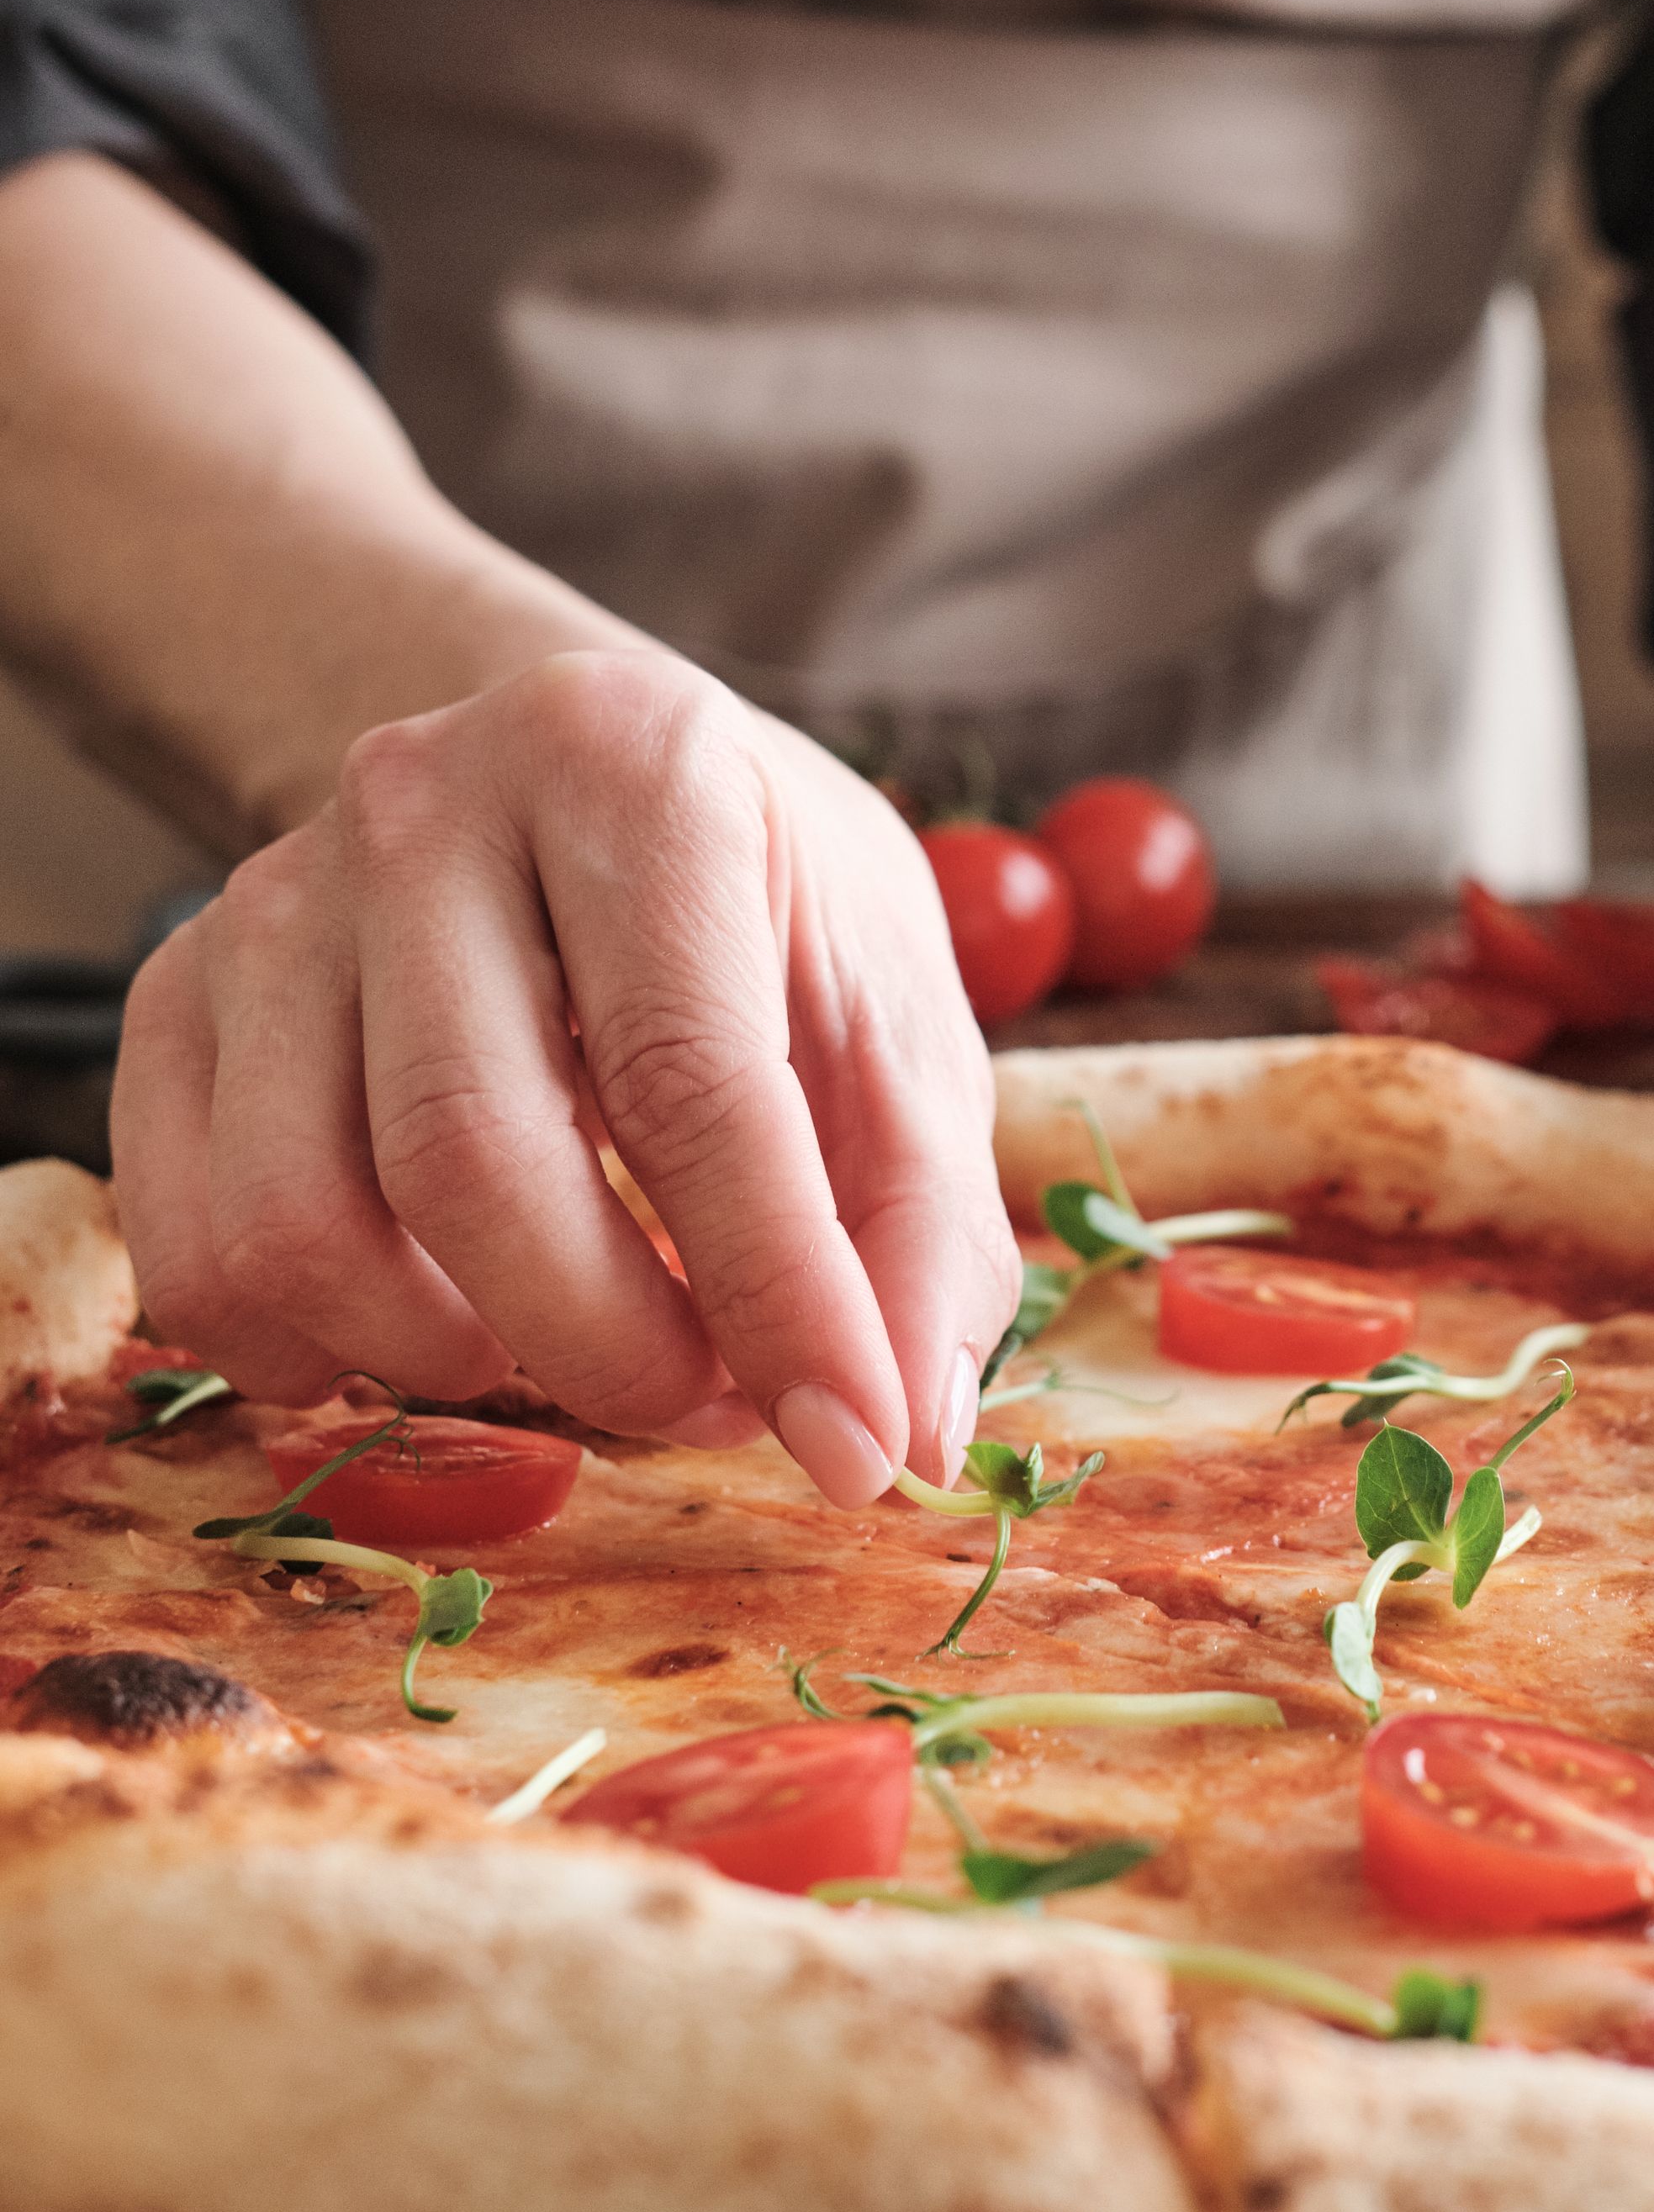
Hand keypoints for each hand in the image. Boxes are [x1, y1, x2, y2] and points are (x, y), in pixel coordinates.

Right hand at [111, 653, 1018, 1500]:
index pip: (687, 1076)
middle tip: (707, 1400)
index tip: (849, 1443)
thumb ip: (919, 1223)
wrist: (577, 784)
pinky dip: (308, 1351)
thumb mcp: (893, 1018)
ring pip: (298, 1223)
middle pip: (466, 1159)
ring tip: (569, 1343)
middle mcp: (423, 805)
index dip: (773, 1290)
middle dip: (607, 1347)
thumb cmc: (755, 907)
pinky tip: (432, 1318)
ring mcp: (274, 900)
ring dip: (446, 1361)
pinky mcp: (176, 997)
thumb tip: (905, 1437)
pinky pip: (192, 1247)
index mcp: (630, 768)